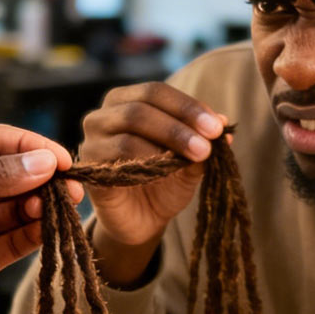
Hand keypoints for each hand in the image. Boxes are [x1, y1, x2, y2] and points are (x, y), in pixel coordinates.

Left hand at [0, 125, 76, 313]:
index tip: (60, 159)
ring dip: (43, 204)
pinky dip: (38, 232)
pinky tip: (51, 227)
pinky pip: (19, 239)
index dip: (30, 146)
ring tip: (61, 206)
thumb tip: (41, 162)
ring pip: (20, 206)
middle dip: (42, 177)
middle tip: (69, 185)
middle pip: (14, 173)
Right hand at [78, 82, 225, 285]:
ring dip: (168, 141)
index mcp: (126, 101)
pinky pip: (117, 157)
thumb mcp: (191, 160)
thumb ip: (203, 140)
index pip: (156, 92)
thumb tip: (225, 124)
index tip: (217, 126)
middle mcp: (103, 115)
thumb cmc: (164, 182)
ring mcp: (91, 140)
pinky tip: (167, 171)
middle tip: (208, 144)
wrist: (143, 221)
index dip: (188, 106)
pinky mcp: (89, 168)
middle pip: (141, 106)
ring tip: (196, 156)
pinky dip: (147, 161)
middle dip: (180, 124)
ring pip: (129, 127)